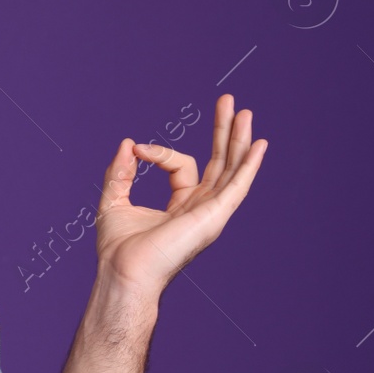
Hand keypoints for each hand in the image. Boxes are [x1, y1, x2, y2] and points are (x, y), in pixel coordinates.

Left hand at [94, 94, 267, 292]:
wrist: (122, 272)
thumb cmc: (118, 249)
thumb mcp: (114, 200)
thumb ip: (121, 172)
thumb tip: (128, 144)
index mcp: (181, 206)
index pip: (182, 166)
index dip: (160, 153)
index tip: (137, 149)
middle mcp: (201, 209)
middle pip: (220, 163)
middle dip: (224, 131)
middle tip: (229, 100)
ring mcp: (210, 214)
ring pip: (231, 169)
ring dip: (238, 139)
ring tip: (244, 111)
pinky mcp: (214, 217)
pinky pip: (237, 186)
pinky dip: (249, 165)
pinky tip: (259, 144)